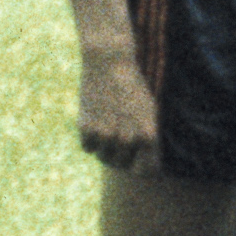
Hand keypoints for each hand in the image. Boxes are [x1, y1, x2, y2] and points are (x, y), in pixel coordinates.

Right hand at [76, 52, 158, 171]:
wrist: (109, 63)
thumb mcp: (149, 113)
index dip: (140, 166)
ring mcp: (106, 136)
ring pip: (103, 157)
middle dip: (120, 153)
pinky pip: (88, 147)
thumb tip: (139, 170)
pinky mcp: (87, 130)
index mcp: (149, 136)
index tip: (136, 159)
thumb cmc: (132, 89)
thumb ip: (146, 142)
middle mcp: (128, 139)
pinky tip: (94, 117)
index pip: (146, 171)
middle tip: (118, 130)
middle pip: (122, 165)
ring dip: (104, 146)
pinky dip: (89, 137)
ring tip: (108, 122)